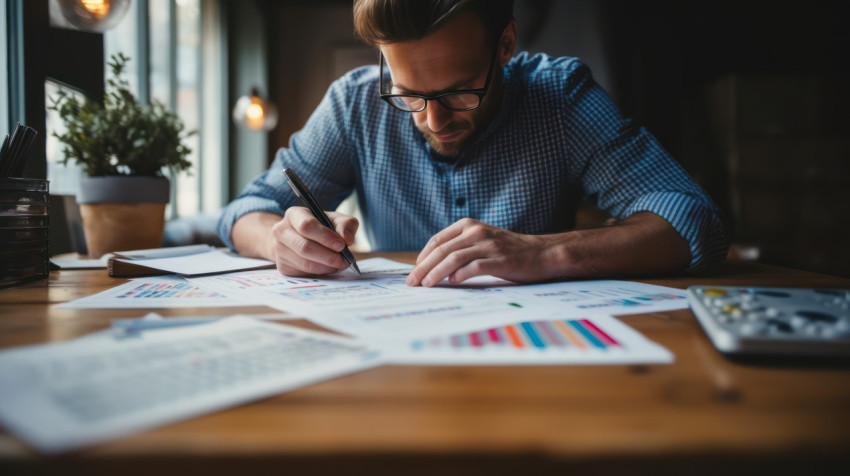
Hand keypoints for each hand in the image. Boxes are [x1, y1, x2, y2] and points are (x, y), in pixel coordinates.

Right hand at [269, 207, 357, 276]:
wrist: (300, 239)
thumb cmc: (320, 227)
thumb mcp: (335, 220)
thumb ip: (346, 225)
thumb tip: (347, 239)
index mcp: (294, 215)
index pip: (306, 225)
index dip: (325, 237)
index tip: (341, 245)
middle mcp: (281, 231)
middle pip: (305, 247)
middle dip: (328, 256)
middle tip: (344, 260)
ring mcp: (279, 250)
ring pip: (306, 263)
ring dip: (327, 266)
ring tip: (339, 264)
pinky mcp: (283, 266)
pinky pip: (304, 273)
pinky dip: (321, 272)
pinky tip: (328, 267)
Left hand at [406, 218, 560, 286]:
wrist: (542, 253)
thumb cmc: (510, 251)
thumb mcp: (483, 241)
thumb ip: (462, 247)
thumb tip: (434, 268)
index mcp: (469, 225)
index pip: (437, 240)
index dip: (422, 257)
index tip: (414, 271)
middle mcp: (477, 232)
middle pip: (442, 250)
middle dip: (423, 267)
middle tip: (412, 282)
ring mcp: (488, 245)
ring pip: (453, 258)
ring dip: (436, 273)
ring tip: (426, 285)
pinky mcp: (499, 260)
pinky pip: (474, 267)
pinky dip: (460, 275)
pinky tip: (451, 283)